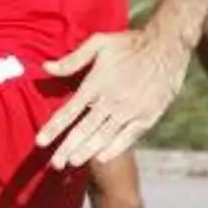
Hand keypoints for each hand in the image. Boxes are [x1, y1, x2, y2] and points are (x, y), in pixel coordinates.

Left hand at [37, 27, 189, 167]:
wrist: (167, 46)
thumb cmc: (130, 43)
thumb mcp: (99, 43)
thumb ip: (72, 59)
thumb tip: (46, 67)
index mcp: (96, 84)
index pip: (69, 111)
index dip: (53, 128)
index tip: (40, 142)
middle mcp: (111, 101)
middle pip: (84, 130)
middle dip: (67, 148)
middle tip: (54, 164)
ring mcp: (130, 111)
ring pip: (103, 137)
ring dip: (86, 152)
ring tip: (72, 164)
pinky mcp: (147, 117)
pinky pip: (127, 138)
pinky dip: (113, 149)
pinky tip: (100, 158)